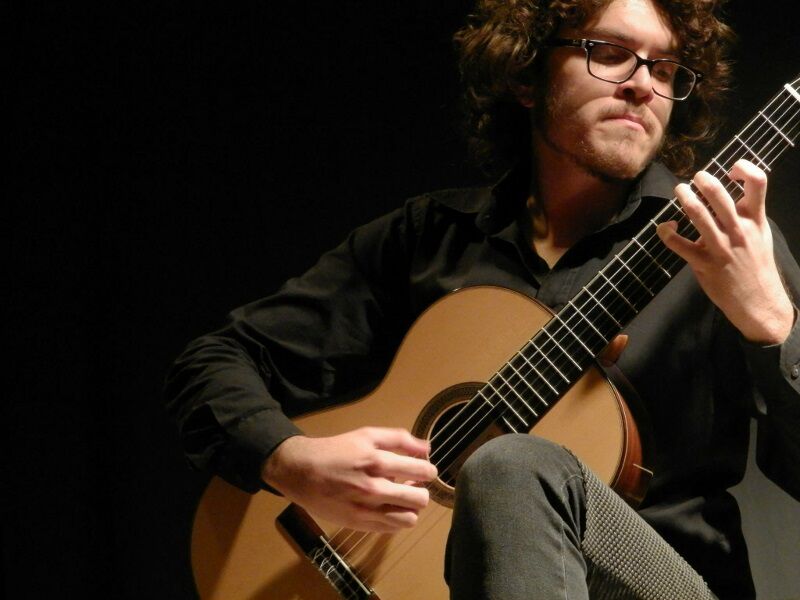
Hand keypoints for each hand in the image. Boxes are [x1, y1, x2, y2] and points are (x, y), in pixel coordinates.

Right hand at [262, 427, 437, 531]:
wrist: (300, 472)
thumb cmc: (335, 451)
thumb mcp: (365, 434)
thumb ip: (398, 438)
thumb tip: (426, 447)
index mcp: (377, 461)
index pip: (420, 471)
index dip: (429, 471)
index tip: (425, 470)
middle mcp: (373, 488)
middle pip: (419, 499)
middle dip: (422, 491)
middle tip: (414, 485)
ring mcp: (366, 509)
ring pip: (408, 519)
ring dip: (410, 508)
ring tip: (402, 498)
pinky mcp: (358, 524)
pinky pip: (391, 529)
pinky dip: (396, 519)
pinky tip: (388, 507)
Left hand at [656, 159, 793, 343]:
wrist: (758, 300)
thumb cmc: (756, 264)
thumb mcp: (761, 234)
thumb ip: (745, 215)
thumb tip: (720, 198)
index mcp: (755, 219)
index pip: (759, 182)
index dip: (744, 168)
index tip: (730, 171)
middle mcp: (738, 230)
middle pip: (718, 195)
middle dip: (702, 180)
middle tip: (695, 177)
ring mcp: (720, 247)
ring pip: (697, 214)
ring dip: (684, 197)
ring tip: (679, 190)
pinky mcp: (704, 263)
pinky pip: (678, 245)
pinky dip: (666, 232)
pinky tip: (665, 227)